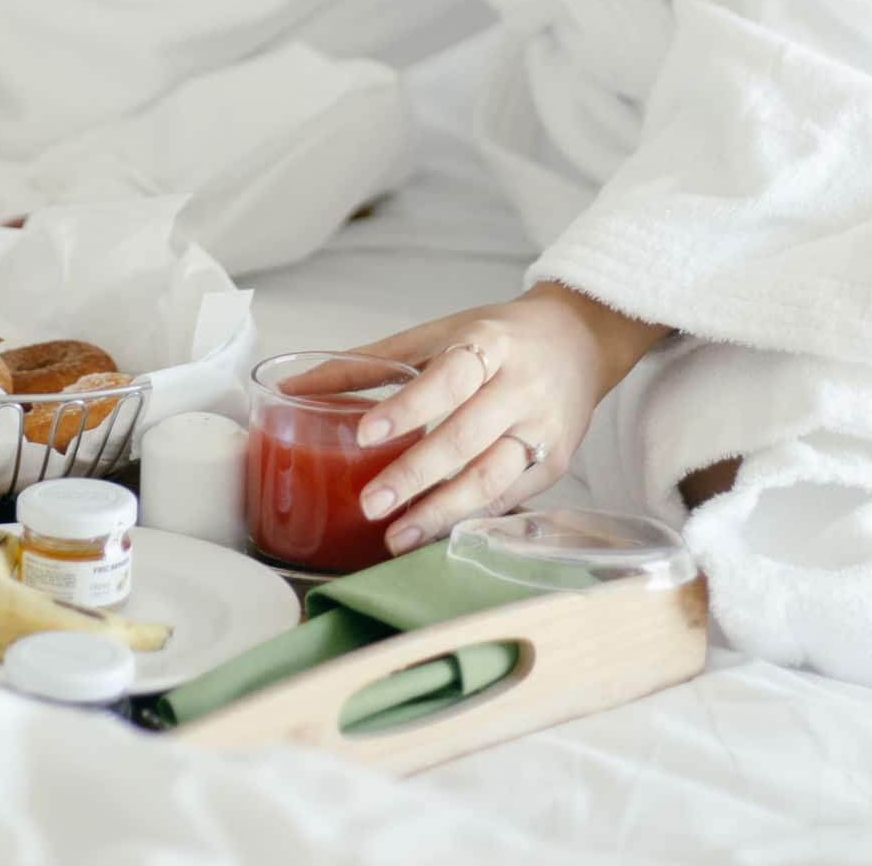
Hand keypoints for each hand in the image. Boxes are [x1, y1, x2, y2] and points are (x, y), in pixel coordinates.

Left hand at [324, 283, 668, 554]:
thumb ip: (365, 364)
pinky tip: (435, 533)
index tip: (365, 433)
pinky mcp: (556, 464)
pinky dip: (470, 519)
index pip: (449, 378)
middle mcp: (522, 387)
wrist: (580, 342)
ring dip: (442, 512)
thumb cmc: (495, 339)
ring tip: (396, 536)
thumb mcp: (434, 336)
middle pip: (468, 437)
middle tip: (371, 504)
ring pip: (493, 478)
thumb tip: (290, 386)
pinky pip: (509, 498)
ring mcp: (544, 430)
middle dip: (416, 475)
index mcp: (489, 345)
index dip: (409, 407)